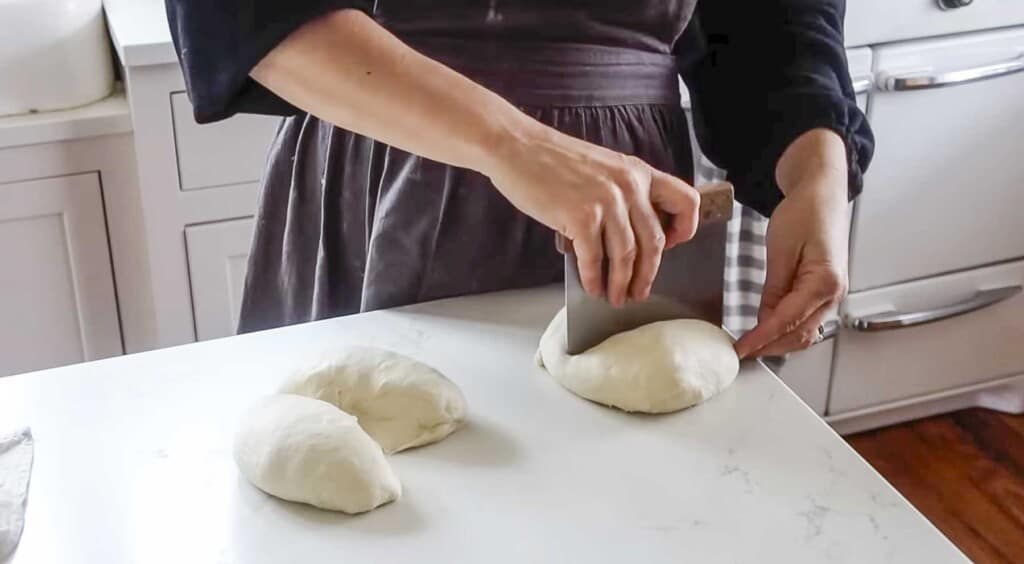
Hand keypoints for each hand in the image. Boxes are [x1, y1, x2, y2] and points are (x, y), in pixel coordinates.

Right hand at [485, 125, 700, 306]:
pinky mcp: (580, 217)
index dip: (684, 228)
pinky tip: (591, 286)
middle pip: (654, 241)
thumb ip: (623, 193)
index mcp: (638, 172)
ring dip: (622, 283)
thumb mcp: (603, 167)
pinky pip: (594, 259)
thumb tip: (629, 234)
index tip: (671, 246)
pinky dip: (594, 278)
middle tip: (640, 291)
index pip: (686, 201)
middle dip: (648, 274)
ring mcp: (606, 202)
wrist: (517, 146)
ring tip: (616, 296)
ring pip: (627, 256)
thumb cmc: (553, 159)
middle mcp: (629, 186)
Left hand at [734, 129, 849, 358]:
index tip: (740, 350)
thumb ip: (774, 288)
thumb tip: (764, 319)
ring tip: (751, 345)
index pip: (787, 322)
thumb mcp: (780, 248)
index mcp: (824, 282)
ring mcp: (833, 294)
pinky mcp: (825, 290)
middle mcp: (834, 294)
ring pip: (806, 331)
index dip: (761, 339)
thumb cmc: (804, 212)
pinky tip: (767, 330)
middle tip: (741, 352)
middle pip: (800, 335)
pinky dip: (788, 330)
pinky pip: (807, 319)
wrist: (823, 191)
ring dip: (780, 342)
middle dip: (770, 347)